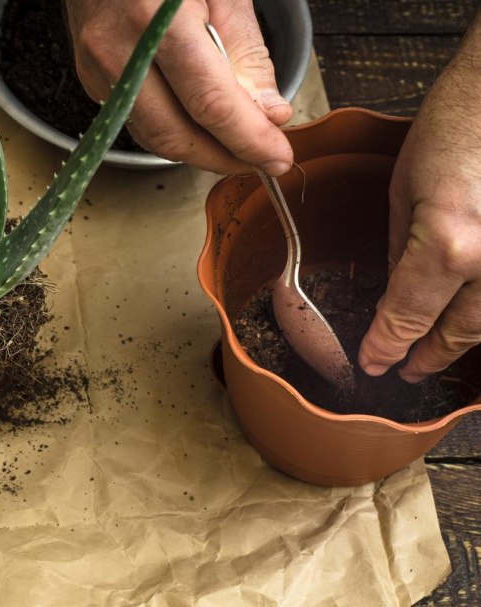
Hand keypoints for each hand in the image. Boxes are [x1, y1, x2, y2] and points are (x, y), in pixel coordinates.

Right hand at [64, 0, 292, 174]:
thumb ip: (246, 54)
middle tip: (260, 160)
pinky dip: (174, 131)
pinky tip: (200, 126)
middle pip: (175, 134)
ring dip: (199, 152)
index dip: (248, 139)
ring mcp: (98, 69)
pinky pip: (137, 121)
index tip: (277, 157)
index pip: (209, 103)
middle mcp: (118, 50)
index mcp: (158, 18)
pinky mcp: (90, 79)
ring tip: (235, 147)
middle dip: (224, 157)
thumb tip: (267, 114)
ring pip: (153, 137)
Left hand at [359, 42, 480, 381]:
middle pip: (460, 331)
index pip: (407, 316)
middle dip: (429, 356)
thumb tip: (392, 293)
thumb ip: (400, 250)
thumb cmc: (457, 125)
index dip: (387, 346)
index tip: (374, 363)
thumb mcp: (405, 191)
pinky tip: (473, 321)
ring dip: (464, 342)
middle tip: (406, 372)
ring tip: (438, 354)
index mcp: (449, 244)